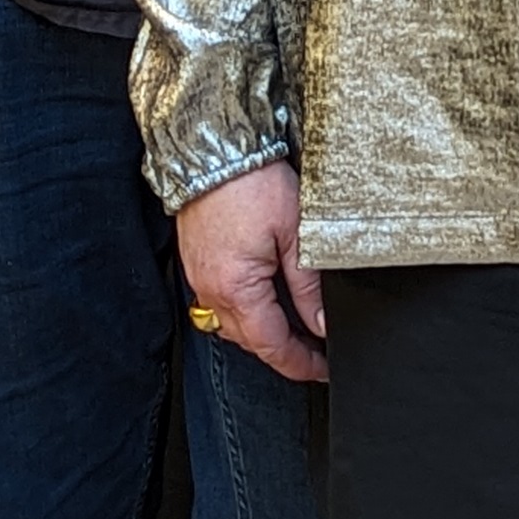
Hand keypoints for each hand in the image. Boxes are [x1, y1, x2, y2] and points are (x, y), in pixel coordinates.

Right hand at [176, 162, 327, 385]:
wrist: (214, 149)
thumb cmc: (251, 183)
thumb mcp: (297, 235)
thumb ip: (308, 285)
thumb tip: (321, 323)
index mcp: (238, 290)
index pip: (272, 346)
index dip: (300, 364)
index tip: (321, 369)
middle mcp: (212, 290)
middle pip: (250, 341)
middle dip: (283, 351)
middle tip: (314, 351)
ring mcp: (201, 277)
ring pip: (233, 324)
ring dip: (261, 332)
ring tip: (293, 328)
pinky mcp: (197, 261)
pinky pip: (220, 301)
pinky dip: (244, 309)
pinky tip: (262, 298)